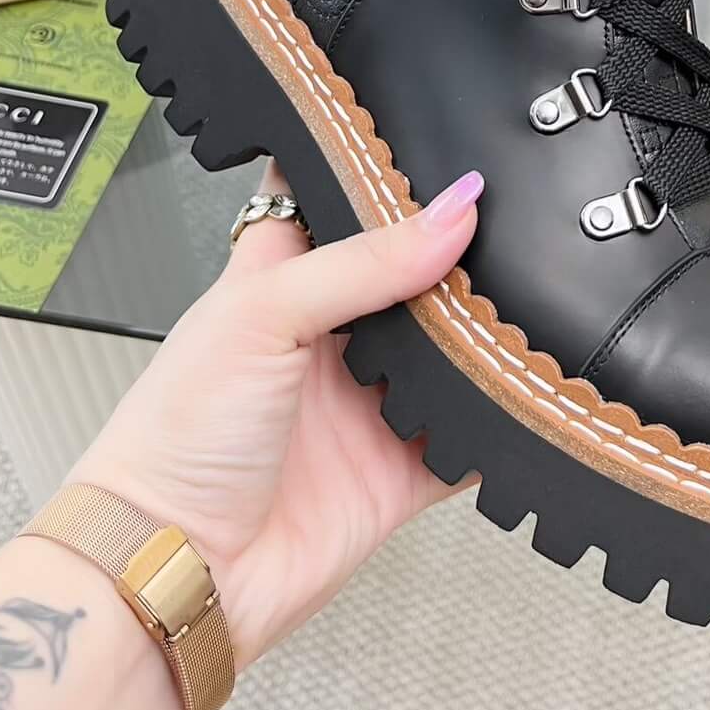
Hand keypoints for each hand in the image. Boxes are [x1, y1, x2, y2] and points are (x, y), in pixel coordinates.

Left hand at [68, 160, 483, 666]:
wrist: (176, 571)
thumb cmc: (175, 437)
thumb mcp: (262, 314)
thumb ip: (363, 261)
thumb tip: (453, 212)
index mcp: (279, 277)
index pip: (331, 201)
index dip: (375, 167)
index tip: (438, 138)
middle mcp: (327, 335)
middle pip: (409, 272)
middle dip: (455, 248)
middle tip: (511, 210)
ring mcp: (367, 403)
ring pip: (451, 350)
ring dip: (487, 331)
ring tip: (534, 287)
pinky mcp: (400, 471)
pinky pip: (471, 436)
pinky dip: (504, 417)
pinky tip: (533, 388)